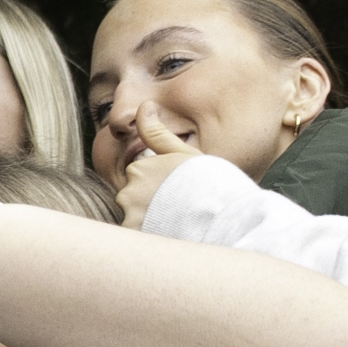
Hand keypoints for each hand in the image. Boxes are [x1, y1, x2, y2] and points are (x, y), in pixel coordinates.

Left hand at [117, 102, 201, 228]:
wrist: (220, 215)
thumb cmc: (206, 182)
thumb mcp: (182, 152)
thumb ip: (157, 133)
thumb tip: (144, 107)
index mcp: (138, 169)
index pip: (138, 179)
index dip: (158, 187)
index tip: (176, 192)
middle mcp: (127, 192)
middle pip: (133, 201)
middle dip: (150, 207)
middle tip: (178, 211)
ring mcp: (130, 216)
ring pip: (134, 221)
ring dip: (150, 224)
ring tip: (177, 225)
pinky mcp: (136, 238)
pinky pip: (137, 239)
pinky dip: (150, 238)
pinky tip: (170, 236)